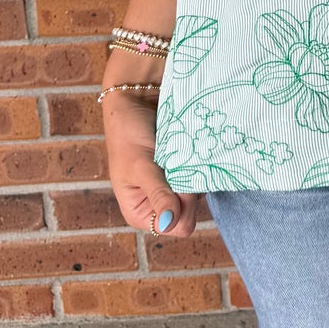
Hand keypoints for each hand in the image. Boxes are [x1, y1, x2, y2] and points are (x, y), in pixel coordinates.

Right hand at [101, 87, 199, 237]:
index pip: (177, 227)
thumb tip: (169, 223)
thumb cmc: (128, 134)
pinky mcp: (182, 169)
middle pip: (191, 212)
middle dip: (191, 189)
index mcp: (141, 212)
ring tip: (186, 152)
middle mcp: (158, 204)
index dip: (184, 206)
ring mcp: (172, 186)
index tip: (178, 179)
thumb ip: (157, 194)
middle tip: (182, 162)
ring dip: (196, 173)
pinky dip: (200, 163)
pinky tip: (192, 148)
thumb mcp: (141, 166)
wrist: (136, 100)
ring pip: (198, 192)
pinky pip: (200, 174)